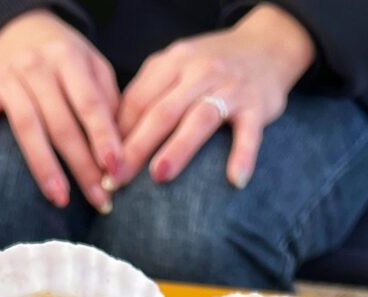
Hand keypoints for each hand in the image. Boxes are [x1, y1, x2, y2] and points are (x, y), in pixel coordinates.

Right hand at [0, 9, 121, 210]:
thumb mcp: (91, 65)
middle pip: (61, 123)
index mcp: (69, 59)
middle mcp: (38, 65)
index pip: (89, 104)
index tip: (116, 170)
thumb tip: (121, 149)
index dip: (103, 138)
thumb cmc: (62, 56)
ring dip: (44, 166)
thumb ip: (107, 100)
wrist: (16, 24)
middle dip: (82, 165)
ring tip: (60, 198)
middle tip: (99, 200)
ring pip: (27, 125)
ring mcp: (8, 75)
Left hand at [117, 5, 315, 188]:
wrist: (268, 46)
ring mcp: (229, 88)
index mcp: (172, 63)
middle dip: (136, 147)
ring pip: (199, 119)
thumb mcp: (177, 68)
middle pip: (162, 112)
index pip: (137, 100)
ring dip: (178, 149)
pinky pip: (249, 133)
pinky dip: (243, 155)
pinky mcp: (257, 104)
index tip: (100, 166)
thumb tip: (113, 139)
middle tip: (116, 179)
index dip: (116, 134)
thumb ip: (150, 95)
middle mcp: (199, 72)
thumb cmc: (212, 67)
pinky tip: (234, 180)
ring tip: (159, 176)